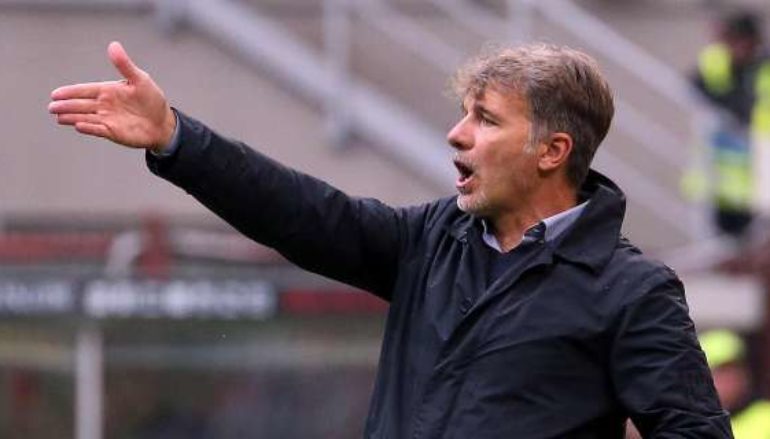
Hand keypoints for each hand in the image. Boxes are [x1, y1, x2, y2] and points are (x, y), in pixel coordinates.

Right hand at [48, 41, 175, 151]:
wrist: (163, 123)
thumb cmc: (152, 100)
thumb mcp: (140, 79)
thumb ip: (124, 65)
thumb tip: (113, 45)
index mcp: (108, 91)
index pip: (84, 91)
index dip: (70, 92)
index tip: (55, 94)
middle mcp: (104, 105)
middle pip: (81, 105)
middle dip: (66, 105)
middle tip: (52, 107)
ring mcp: (107, 119)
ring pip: (85, 117)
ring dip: (72, 117)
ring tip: (58, 117)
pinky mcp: (113, 132)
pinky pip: (98, 129)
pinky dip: (89, 128)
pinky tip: (78, 125)